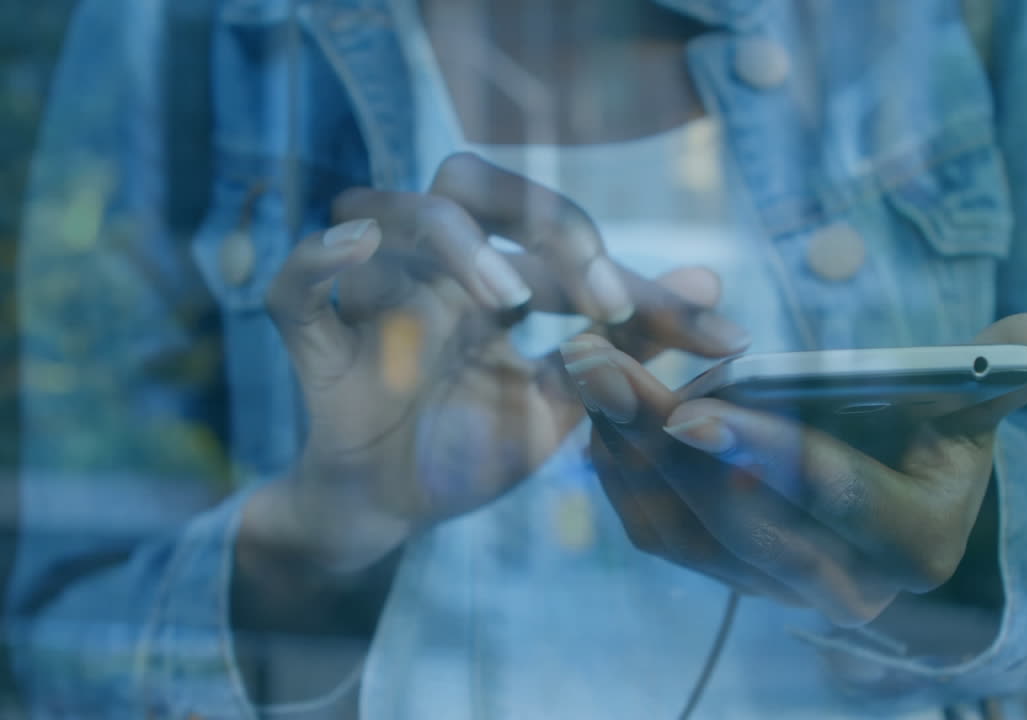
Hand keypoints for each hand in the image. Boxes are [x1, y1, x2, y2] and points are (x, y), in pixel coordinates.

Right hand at [247, 153, 749, 573]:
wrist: (389, 513)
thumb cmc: (471, 448)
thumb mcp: (566, 404)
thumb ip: (627, 346)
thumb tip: (712, 282)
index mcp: (495, 278)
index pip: (568, 247)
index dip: (643, 285)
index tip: (721, 338)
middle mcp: (436, 270)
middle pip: (470, 183)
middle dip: (543, 218)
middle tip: (604, 293)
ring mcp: (376, 300)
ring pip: (395, 214)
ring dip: (457, 244)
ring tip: (508, 299)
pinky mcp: (319, 346)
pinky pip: (295, 288)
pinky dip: (319, 261)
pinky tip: (358, 251)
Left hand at [565, 312, 1026, 627]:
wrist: (901, 516)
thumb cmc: (939, 445)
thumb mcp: (974, 408)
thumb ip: (1003, 374)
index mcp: (909, 543)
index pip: (833, 496)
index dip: (766, 453)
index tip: (692, 409)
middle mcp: (832, 582)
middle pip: (731, 514)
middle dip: (656, 438)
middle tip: (598, 359)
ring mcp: (766, 583)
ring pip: (674, 525)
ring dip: (618, 444)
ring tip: (581, 361)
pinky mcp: (719, 570)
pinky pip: (651, 527)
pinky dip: (616, 465)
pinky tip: (596, 400)